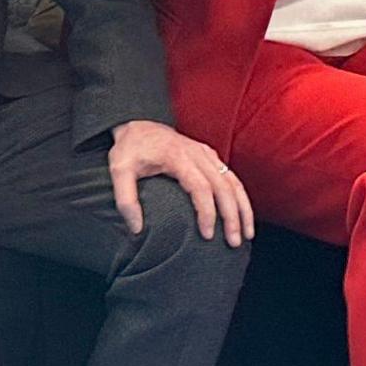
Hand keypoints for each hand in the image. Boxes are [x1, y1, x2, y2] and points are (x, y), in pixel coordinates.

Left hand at [107, 120, 254, 243]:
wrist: (137, 123)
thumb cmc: (130, 148)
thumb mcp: (119, 170)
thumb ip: (126, 200)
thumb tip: (136, 229)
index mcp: (178, 157)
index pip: (201, 187)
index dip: (207, 213)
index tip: (207, 235)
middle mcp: (197, 153)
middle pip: (223, 186)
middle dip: (232, 216)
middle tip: (233, 242)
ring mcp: (206, 153)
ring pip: (233, 181)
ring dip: (242, 208)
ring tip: (246, 234)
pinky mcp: (209, 155)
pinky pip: (231, 176)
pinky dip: (240, 196)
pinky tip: (243, 214)